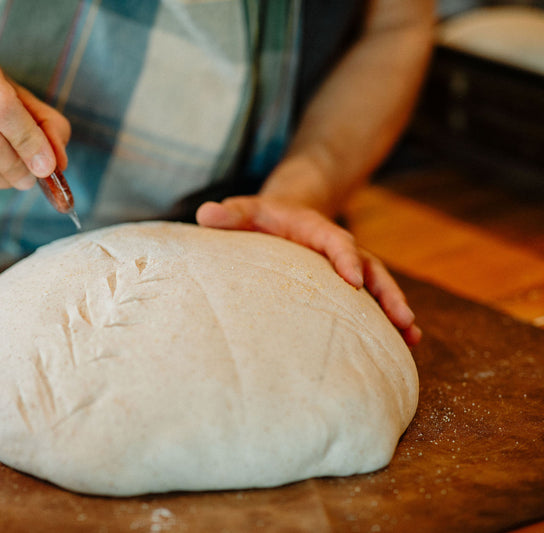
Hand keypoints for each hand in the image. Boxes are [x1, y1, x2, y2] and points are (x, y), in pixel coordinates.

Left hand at [196, 196, 421, 345]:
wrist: (282, 216)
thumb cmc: (259, 219)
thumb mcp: (245, 212)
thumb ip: (229, 215)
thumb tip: (204, 215)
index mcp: (315, 229)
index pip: (335, 241)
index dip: (345, 257)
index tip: (352, 279)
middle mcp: (338, 248)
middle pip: (370, 267)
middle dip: (385, 292)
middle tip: (401, 316)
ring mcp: (346, 266)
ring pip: (378, 287)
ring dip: (395, 309)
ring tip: (411, 335)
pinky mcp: (347, 284)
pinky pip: (372, 301)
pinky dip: (388, 318)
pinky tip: (404, 343)